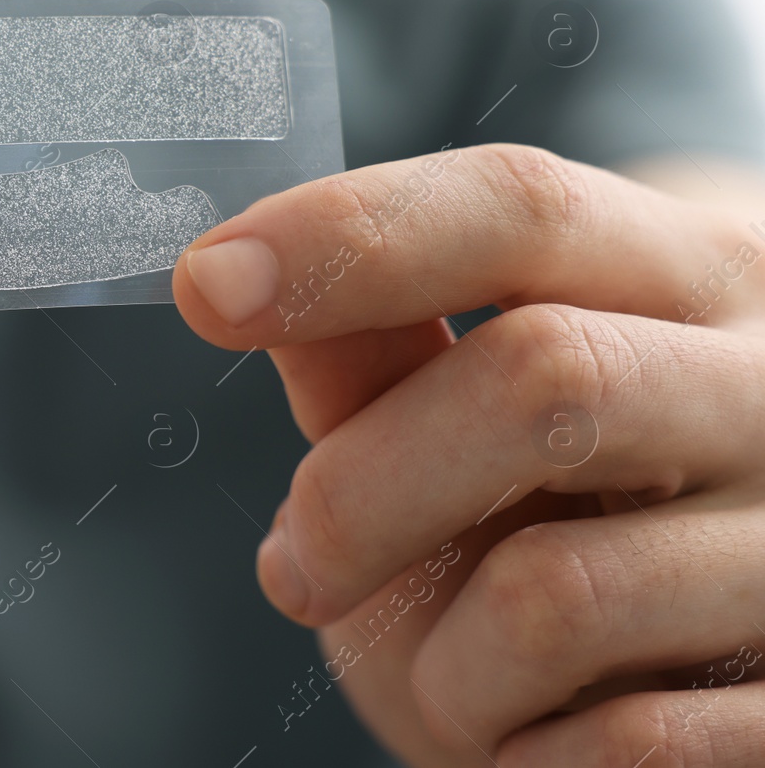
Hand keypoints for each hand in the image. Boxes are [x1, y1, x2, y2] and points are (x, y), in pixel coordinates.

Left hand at [174, 143, 764, 765]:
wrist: (712, 663)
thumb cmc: (559, 520)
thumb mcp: (454, 427)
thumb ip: (369, 359)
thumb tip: (239, 279)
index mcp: (680, 274)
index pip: (520, 207)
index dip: (350, 236)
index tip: (207, 287)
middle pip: (544, 378)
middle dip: (363, 492)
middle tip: (296, 570)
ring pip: (558, 592)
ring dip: (443, 666)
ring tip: (453, 680)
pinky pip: (629, 747)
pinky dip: (522, 757)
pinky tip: (533, 739)